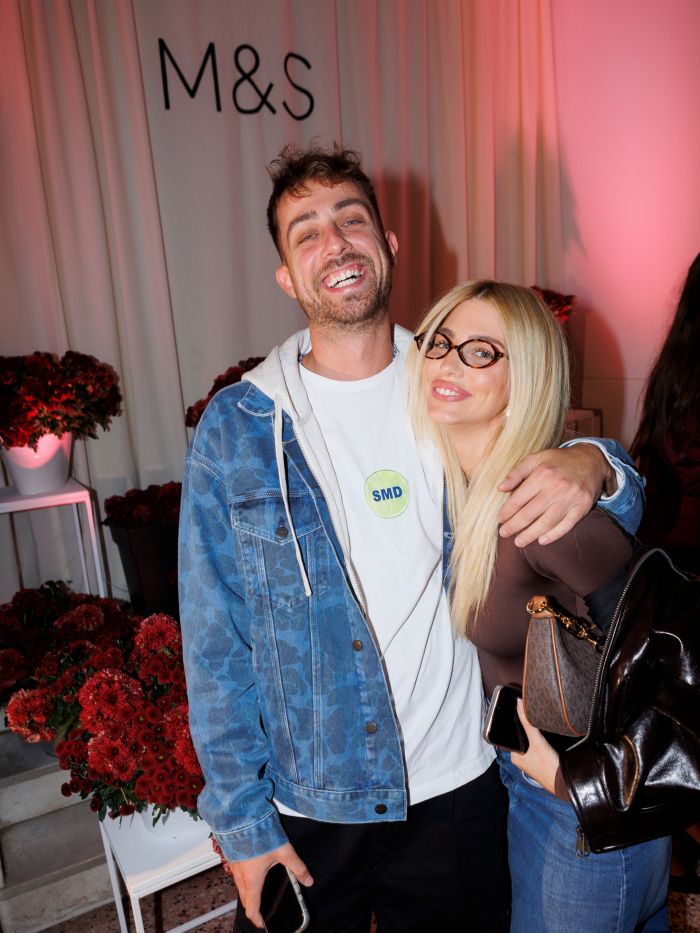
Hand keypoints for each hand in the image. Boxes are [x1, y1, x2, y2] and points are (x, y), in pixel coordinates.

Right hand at [211, 839, 312, 928]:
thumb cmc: (259, 834)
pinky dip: (243, 878)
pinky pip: (237, 873)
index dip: (257, 919)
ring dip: (247, 892)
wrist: (242, 816)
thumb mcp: (284, 852)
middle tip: (261, 910)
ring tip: (257, 891)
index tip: (262, 923)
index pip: (252, 908)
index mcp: (252, 880)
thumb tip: (308, 880)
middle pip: (245, 899)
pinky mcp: (233, 855)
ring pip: (239, 886)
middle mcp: (241, 875)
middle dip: (253, 907)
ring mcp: (235, 865)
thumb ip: (297, 867)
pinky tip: (251, 870)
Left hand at [497, 444, 613, 546]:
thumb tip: (500, 488)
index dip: (507, 511)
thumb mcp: (536, 458)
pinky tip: (541, 541)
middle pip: (530, 513)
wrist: (591, 460)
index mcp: (542, 474)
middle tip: (504, 533)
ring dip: (531, 535)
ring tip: (519, 542)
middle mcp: (556, 487)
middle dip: (514, 526)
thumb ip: (516, 472)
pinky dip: (554, 535)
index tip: (499, 520)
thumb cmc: (558, 461)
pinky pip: (566, 525)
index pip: (519, 498)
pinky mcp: (583, 507)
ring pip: (547, 522)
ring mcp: (571, 498)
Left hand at [510, 700, 559, 794]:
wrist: (565, 783)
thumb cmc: (549, 767)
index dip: (516, 724)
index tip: (520, 713)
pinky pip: (538, 749)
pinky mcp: (541, 763)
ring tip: (539, 728)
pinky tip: (546, 739)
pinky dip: (541, 743)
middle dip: (527, 730)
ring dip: (535, 737)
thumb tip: (519, 705)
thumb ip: (528, 724)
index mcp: (515, 756)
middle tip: (532, 719)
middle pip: (522, 739)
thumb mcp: (537, 742)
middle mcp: (521, 760)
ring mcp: (531, 762)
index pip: (512, 736)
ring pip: (531, 743)